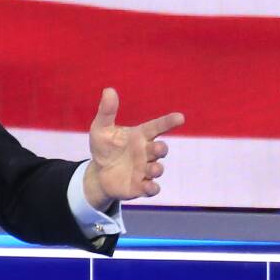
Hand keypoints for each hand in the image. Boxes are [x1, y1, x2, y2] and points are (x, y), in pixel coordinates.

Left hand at [84, 88, 184, 210]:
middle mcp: (146, 152)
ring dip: (157, 169)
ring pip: (157, 169)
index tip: (180, 117)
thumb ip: (107, 111)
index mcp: (139, 136)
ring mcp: (145, 170)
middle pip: (159, 149)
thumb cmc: (105, 147)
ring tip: (153, 168)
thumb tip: (108, 90)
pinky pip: (151, 189)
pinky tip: (150, 187)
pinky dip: (152, 189)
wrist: (99, 173)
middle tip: (158, 148)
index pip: (157, 127)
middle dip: (161, 149)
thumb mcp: (101, 129)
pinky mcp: (140, 186)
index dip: (168, 122)